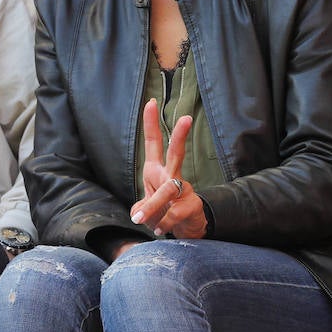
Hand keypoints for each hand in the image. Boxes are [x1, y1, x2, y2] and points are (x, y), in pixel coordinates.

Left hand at [129, 99, 207, 238]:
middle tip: (187, 118)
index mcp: (157, 170)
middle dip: (181, 135)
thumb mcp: (146, 206)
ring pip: (169, 189)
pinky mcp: (192, 205)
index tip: (150, 101)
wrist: (186, 228)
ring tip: (140, 219)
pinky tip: (158, 230)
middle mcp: (172, 175)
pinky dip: (162, 223)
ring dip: (152, 206)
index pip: (154, 142)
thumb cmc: (164, 210)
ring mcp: (184, 189)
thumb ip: (141, 206)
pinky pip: (174, 213)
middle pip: (177, 152)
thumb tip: (139, 214)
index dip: (150, 123)